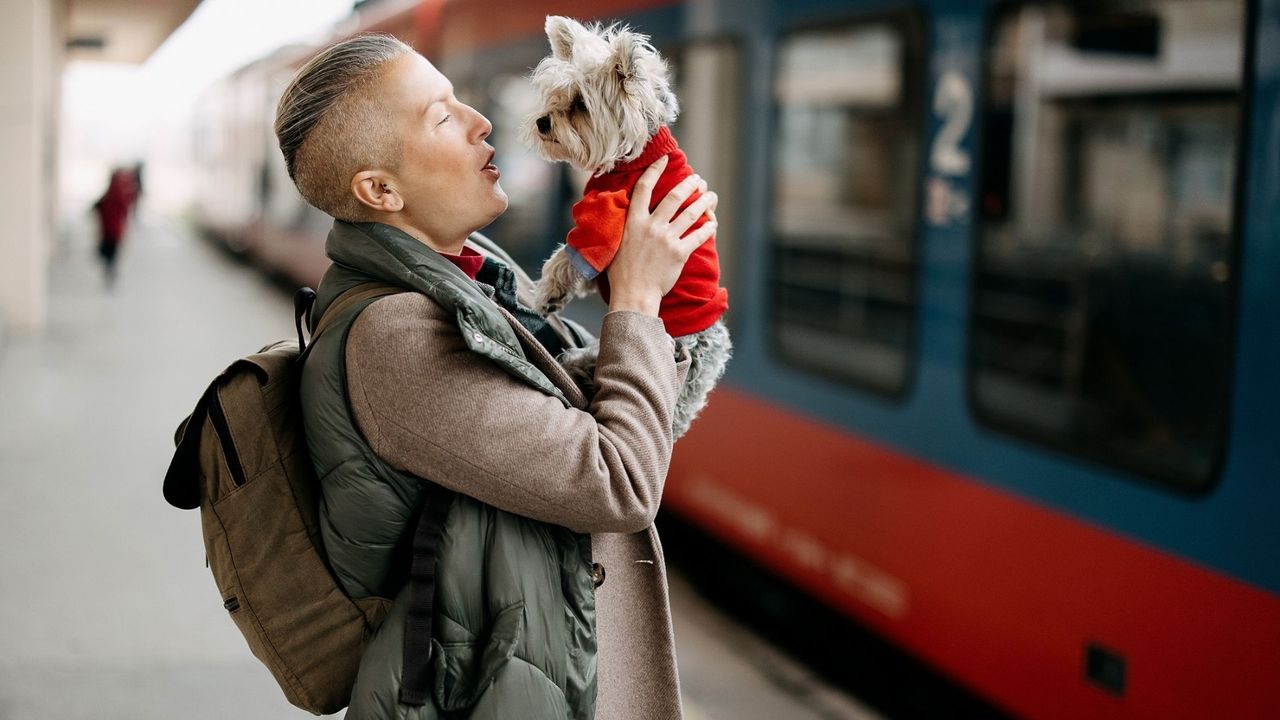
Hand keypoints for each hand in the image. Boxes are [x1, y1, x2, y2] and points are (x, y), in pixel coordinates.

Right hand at [608, 156, 718, 315]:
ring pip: (690, 213)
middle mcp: (651, 226)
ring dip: (704, 202)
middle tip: (698, 179)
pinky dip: (708, 228)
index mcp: (633, 221)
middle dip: (689, 184)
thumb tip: (626, 211)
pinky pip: (698, 235)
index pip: (644, 188)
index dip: (655, 170)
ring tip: (711, 195)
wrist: (633, 294)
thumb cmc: (620, 272)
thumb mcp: (615, 242)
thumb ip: (623, 225)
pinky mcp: (679, 253)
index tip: (664, 159)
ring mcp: (666, 239)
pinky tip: (713, 223)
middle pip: (674, 197)